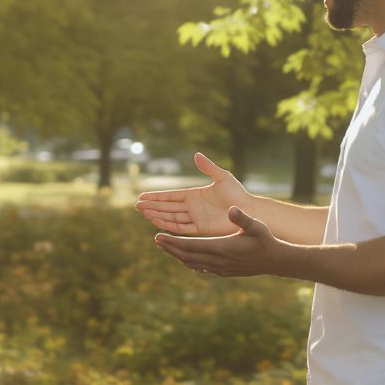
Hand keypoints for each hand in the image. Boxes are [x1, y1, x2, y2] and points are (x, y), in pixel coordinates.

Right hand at [135, 152, 250, 235]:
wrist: (248, 210)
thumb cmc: (237, 193)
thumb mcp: (222, 177)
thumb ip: (208, 167)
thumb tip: (195, 154)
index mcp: (194, 195)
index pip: (171, 196)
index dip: (157, 197)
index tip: (143, 196)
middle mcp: (192, 207)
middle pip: (168, 207)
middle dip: (152, 206)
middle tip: (137, 206)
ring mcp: (195, 218)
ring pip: (171, 217)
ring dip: (157, 215)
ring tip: (143, 213)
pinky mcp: (200, 229)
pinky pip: (181, 227)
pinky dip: (168, 225)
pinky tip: (157, 222)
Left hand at [154, 206, 283, 277]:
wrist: (275, 261)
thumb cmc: (266, 240)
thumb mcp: (255, 226)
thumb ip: (242, 218)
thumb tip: (232, 209)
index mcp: (222, 247)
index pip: (191, 246)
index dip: (173, 242)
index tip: (159, 237)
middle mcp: (218, 260)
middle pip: (187, 256)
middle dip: (170, 249)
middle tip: (157, 241)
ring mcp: (220, 268)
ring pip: (193, 264)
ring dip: (178, 256)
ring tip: (166, 248)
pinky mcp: (224, 272)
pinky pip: (202, 268)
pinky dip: (190, 262)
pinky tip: (185, 258)